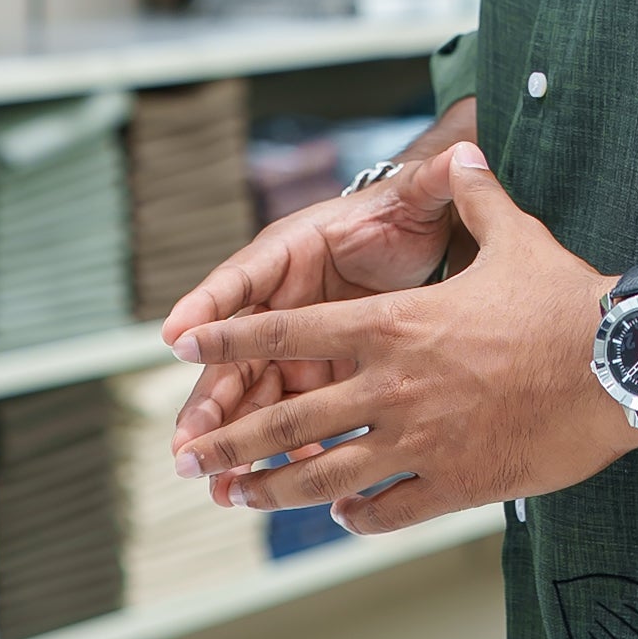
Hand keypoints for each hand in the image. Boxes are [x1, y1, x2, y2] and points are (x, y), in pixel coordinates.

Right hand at [166, 98, 476, 454]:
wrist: (423, 244)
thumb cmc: (408, 218)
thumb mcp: (418, 199)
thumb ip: (431, 182)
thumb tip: (460, 152)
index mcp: (294, 249)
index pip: (244, 275)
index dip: (210, 305)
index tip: (176, 335)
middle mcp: (281, 298)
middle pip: (234, 350)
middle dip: (209, 398)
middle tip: (187, 444)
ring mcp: (293, 341)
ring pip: (250, 393)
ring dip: (230, 437)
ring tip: (213, 483)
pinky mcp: (312, 374)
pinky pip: (285, 416)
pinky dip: (274, 450)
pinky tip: (266, 486)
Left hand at [168, 141, 637, 531]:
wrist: (618, 363)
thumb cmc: (566, 300)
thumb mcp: (513, 236)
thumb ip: (475, 197)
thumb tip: (464, 153)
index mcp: (395, 325)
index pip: (290, 329)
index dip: (231, 340)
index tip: (183, 350)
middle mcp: (392, 386)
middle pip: (289, 417)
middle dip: (231, 440)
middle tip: (191, 457)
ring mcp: (419, 442)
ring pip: (324, 476)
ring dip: (276, 490)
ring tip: (244, 498)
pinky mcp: (453, 484)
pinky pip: (385, 511)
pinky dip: (354, 517)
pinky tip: (341, 519)